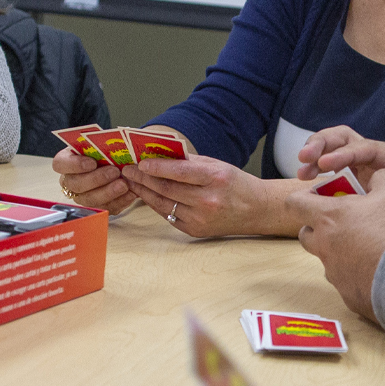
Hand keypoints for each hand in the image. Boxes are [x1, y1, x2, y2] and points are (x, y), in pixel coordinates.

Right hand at [53, 148, 138, 211]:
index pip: (60, 164)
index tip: (92, 162)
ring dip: (108, 192)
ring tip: (124, 184)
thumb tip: (112, 140)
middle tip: (114, 171)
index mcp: (67, 161)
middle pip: (76, 184)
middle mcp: (71, 181)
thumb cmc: (107, 151)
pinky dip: (120, 201)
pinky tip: (130, 193)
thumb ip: (102, 142)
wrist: (119, 164)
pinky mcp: (98, 207)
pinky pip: (105, 208)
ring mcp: (82, 196)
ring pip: (89, 200)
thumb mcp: (102, 142)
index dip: (74, 165)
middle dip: (96, 179)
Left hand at [126, 156, 293, 237]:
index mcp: (216, 179)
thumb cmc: (236, 184)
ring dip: (144, 192)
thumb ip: (190, 162)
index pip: (179, 173)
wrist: (256, 210)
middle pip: (167, 189)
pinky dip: (156, 204)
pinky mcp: (195, 231)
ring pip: (163, 204)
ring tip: (132, 181)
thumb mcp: (218, 165)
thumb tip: (160, 155)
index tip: (140, 162)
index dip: (157, 167)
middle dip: (143, 179)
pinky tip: (147, 195)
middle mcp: (208, 201)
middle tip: (128, 170)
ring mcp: (200, 219)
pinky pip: (169, 215)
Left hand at [291, 170, 384, 320]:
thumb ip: (380, 177)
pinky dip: (357, 275)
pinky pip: (346, 282)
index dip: (303, 198)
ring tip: (368, 247)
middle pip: (306, 235)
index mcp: (329, 217)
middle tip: (345, 222)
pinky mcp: (348, 296)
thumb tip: (375, 177)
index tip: (318, 197)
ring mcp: (334, 273)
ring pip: (327, 259)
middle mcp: (324, 246)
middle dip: (319, 227)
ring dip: (340, 252)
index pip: (295, 203)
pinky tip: (380, 270)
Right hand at [297, 127, 384, 246]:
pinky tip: (311, 196)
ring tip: (302, 175)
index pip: (366, 148)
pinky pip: (339, 189)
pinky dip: (323, 188)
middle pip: (346, 143)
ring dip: (317, 162)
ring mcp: (372, 181)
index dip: (344, 153)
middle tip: (304, 161)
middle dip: (322, 146)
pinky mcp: (365, 199)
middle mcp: (382, 166)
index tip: (326, 165)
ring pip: (337, 163)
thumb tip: (382, 192)